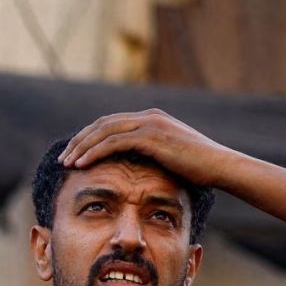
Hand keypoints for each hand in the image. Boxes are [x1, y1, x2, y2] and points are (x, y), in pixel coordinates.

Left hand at [58, 110, 232, 185]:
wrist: (221, 166)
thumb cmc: (201, 169)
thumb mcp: (173, 157)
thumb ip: (154, 155)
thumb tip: (137, 168)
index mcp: (152, 118)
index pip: (111, 123)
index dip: (90, 137)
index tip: (75, 154)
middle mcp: (148, 116)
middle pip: (102, 124)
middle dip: (80, 141)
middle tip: (63, 158)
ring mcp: (150, 124)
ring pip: (104, 131)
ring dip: (82, 147)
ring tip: (67, 163)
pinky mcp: (151, 136)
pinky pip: (114, 142)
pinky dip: (94, 152)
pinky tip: (82, 164)